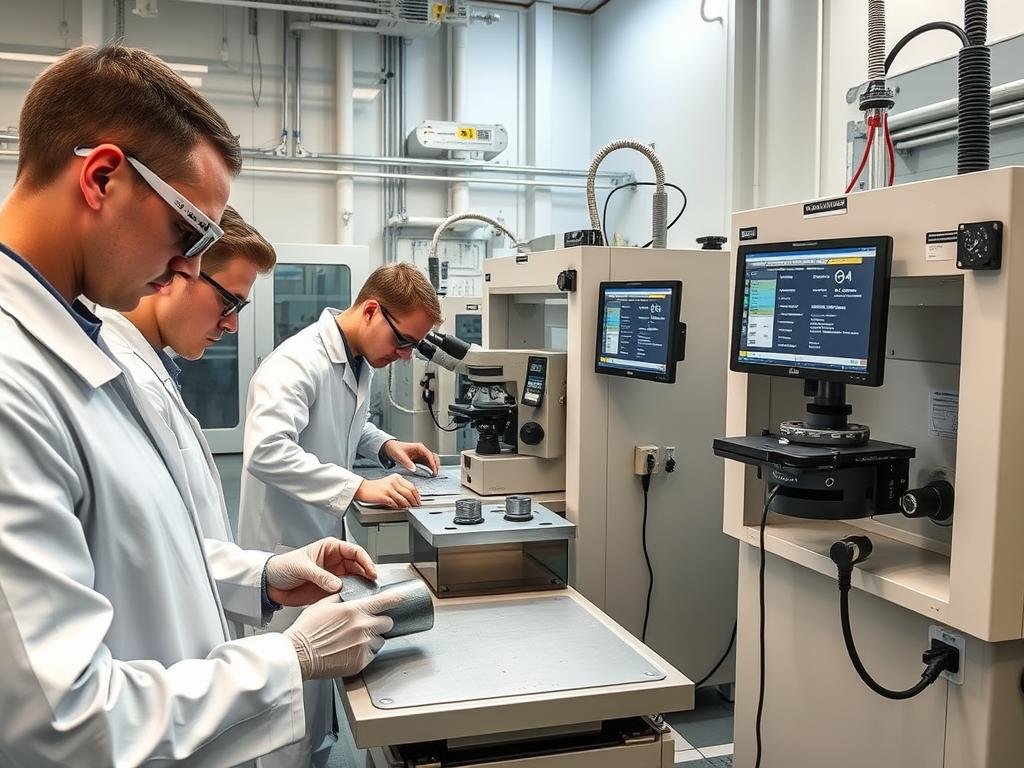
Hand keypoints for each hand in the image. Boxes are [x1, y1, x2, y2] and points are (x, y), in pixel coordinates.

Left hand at [266, 538, 376, 606]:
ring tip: (366, 593)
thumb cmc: (283, 567)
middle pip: (358, 566)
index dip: (365, 560)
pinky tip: (354, 600)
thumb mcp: (302, 567)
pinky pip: (346, 592)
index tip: (371, 571)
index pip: (354, 551)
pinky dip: (351, 596)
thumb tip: (337, 585)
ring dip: (361, 586)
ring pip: (355, 579)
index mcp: (330, 548)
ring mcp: (333, 576)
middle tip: (372, 585)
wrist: (270, 584)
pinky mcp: (329, 590)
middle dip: (366, 574)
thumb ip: (320, 576)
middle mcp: (335, 561)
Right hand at [284, 592, 401, 679]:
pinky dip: (365, 652)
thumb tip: (352, 595)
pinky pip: (371, 655)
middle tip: (368, 624)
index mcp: (355, 610)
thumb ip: (343, 598)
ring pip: (380, 640)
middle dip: (381, 622)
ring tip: (354, 640)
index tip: (402, 598)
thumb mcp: (323, 604)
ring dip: (372, 639)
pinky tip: (350, 650)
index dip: (396, 599)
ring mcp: (363, 646)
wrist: (298, 654)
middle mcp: (363, 627)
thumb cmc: (307, 630)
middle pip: (387, 622)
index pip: (385, 601)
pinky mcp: (360, 662)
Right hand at [354, 474, 420, 508]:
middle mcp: (393, 482)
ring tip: (409, 508)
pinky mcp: (384, 496)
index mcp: (396, 478)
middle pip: (409, 492)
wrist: (362, 488)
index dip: (417, 495)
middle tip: (416, 506)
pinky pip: (395, 503)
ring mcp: (389, 489)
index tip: (418, 500)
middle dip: (414, 501)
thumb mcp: (389, 482)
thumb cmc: (375, 487)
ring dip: (407, 505)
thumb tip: (410, 495)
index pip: (411, 486)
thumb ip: (400, 486)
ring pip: (403, 499)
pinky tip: (399, 508)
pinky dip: (398, 507)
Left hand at [383, 440, 439, 474]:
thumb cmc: (395, 449)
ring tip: (434, 474)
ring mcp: (421, 454)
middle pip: (433, 457)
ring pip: (432, 460)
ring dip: (434, 466)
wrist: (391, 448)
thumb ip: (407, 462)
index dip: (433, 463)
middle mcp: (422, 450)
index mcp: (419, 447)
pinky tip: (430, 473)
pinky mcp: (420, 459)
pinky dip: (430, 467)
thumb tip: (414, 469)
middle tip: (435, 473)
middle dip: (436, 465)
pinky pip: (428, 463)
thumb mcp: (400, 456)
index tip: (434, 469)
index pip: (429, 455)